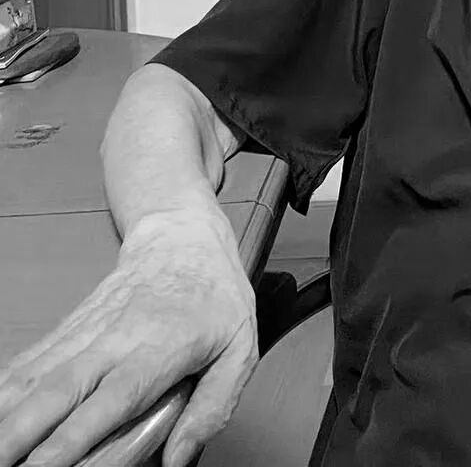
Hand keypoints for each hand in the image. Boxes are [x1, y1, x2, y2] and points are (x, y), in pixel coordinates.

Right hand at [0, 208, 257, 466]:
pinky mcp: (72, 325)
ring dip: (8, 412)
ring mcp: (89, 329)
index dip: (73, 436)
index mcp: (162, 346)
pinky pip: (33, 359)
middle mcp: (118, 337)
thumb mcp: (240, 347)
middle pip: (60, 389)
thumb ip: (214, 406)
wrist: (183, 234)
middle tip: (0, 460)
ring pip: (38, 375)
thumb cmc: (215, 292)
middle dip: (22, 430)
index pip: (112, 399)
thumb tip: (181, 458)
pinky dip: (6, 386)